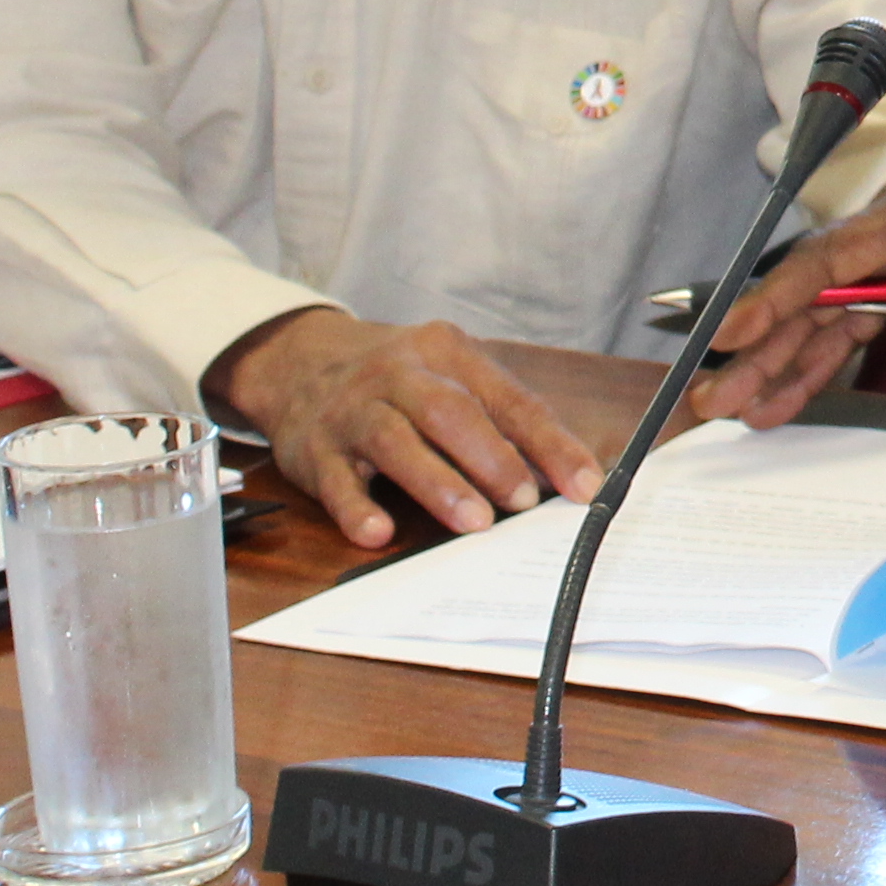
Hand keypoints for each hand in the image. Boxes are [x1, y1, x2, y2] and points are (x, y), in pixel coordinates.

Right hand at [211, 308, 603, 551]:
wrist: (299, 365)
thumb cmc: (399, 383)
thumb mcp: (450, 379)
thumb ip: (502, 420)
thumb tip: (567, 476)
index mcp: (447, 353)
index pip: (509, 399)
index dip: (550, 443)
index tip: (585, 485)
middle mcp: (399, 374)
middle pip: (449, 411)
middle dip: (492, 458)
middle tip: (525, 501)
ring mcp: (352, 410)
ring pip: (395, 441)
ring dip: (438, 484)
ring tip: (474, 522)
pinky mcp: (315, 449)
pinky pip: (336, 481)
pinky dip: (357, 508)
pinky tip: (378, 532)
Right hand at [691, 78, 885, 426]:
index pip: (830, 259)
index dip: (777, 299)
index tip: (731, 334)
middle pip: (814, 291)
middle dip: (762, 346)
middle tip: (714, 398)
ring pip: (828, 307)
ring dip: (785, 356)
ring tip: (740, 407)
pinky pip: (860, 311)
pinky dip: (828, 351)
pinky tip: (793, 389)